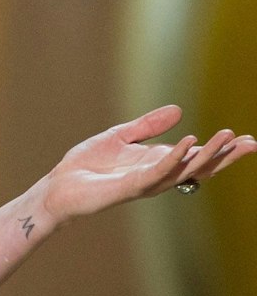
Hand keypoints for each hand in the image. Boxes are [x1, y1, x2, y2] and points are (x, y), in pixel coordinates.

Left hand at [39, 105, 255, 223]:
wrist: (58, 186)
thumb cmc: (86, 165)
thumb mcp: (120, 136)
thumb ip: (148, 126)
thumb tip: (179, 110)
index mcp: (158, 163)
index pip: (196, 156)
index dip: (221, 149)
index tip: (248, 139)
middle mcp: (158, 175)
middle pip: (200, 166)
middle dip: (226, 155)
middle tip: (252, 143)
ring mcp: (147, 182)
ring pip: (186, 169)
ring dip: (208, 154)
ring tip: (229, 137)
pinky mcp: (130, 186)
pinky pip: (158, 171)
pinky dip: (175, 157)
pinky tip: (189, 142)